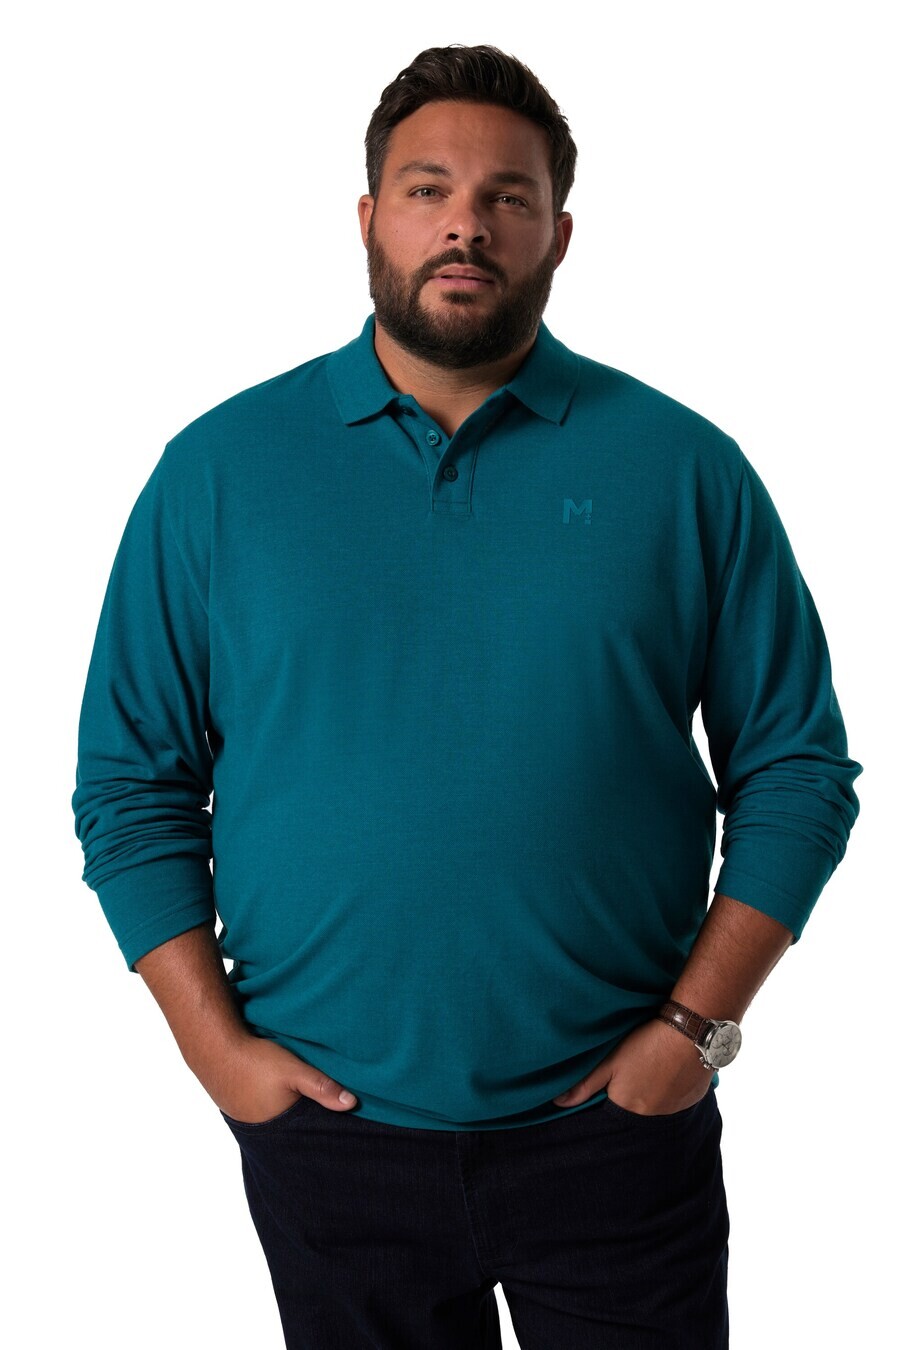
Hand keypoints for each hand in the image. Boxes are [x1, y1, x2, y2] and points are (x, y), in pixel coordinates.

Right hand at [193, 1031, 357, 1122]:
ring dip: (289, 1112)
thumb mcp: (294, 1071)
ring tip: (301, 1102)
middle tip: (324, 1114)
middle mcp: (262, 1131)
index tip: (339, 1129)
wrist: (214, 1048)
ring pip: (278, 1119)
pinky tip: (278, 1093)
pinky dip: (274, 1104)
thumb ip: (322, 1088)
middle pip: (293, 1130)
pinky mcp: (238, 1105)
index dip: (321, 1130)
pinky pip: (263, 1110)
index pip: (306, 1137)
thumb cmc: (256, 1061)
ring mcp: (247, 1119)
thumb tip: (352, 1104)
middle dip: (307, 1123)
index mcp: (278, 1128)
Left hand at [553, 1017, 712, 1115]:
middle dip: (632, 1092)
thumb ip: (585, 1084)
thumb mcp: (610, 1060)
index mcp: (628, 1107)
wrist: (690, 1032)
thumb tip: (559, 1103)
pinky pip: (678, 1098)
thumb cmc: (646, 1043)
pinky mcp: (693, 1098)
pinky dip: (673, 1087)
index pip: (612, 1109)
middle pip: (635, 1107)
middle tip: (634, 1067)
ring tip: (652, 1066)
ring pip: (658, 1103)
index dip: (610, 1093)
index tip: (614, 1077)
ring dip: (653, 1090)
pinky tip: (671, 1068)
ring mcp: (676, 1108)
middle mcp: (653, 1115)